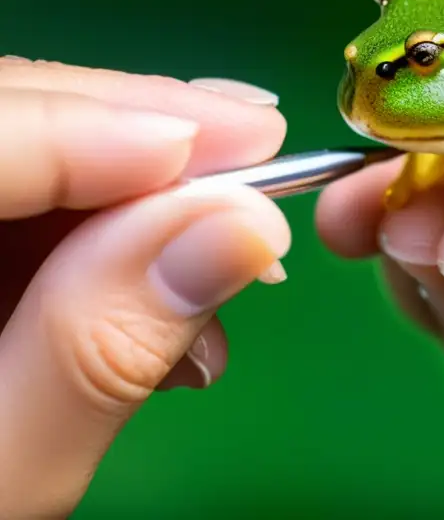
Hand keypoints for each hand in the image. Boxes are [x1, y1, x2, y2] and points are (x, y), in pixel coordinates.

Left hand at [0, 58, 289, 517]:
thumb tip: (240, 228)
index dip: (87, 125)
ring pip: (21, 146)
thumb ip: (101, 352)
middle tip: (258, 146)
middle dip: (134, 128)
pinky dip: (113, 232)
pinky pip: (25, 205)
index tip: (234, 138)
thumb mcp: (0, 478)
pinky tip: (169, 285)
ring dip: (141, 189)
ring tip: (231, 251)